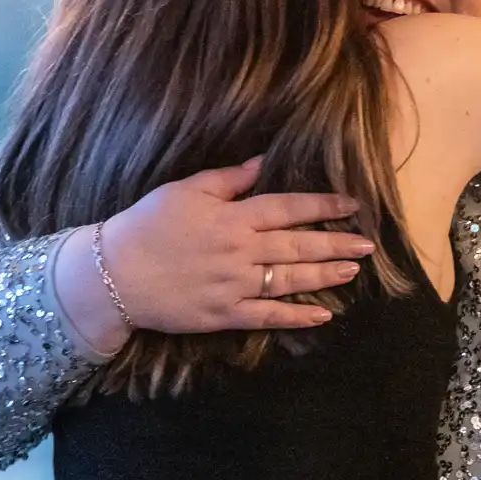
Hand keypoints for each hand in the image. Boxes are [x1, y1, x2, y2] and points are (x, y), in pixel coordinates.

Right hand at [54, 158, 375, 353]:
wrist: (112, 275)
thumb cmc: (146, 225)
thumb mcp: (185, 190)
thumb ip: (228, 179)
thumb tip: (263, 163)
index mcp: (233, 217)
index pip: (288, 208)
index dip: (323, 207)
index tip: (352, 206)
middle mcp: (241, 251)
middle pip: (298, 246)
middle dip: (336, 244)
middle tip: (367, 245)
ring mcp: (235, 286)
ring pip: (290, 281)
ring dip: (326, 276)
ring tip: (353, 270)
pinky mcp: (224, 315)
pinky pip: (269, 317)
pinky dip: (297, 316)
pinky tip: (323, 315)